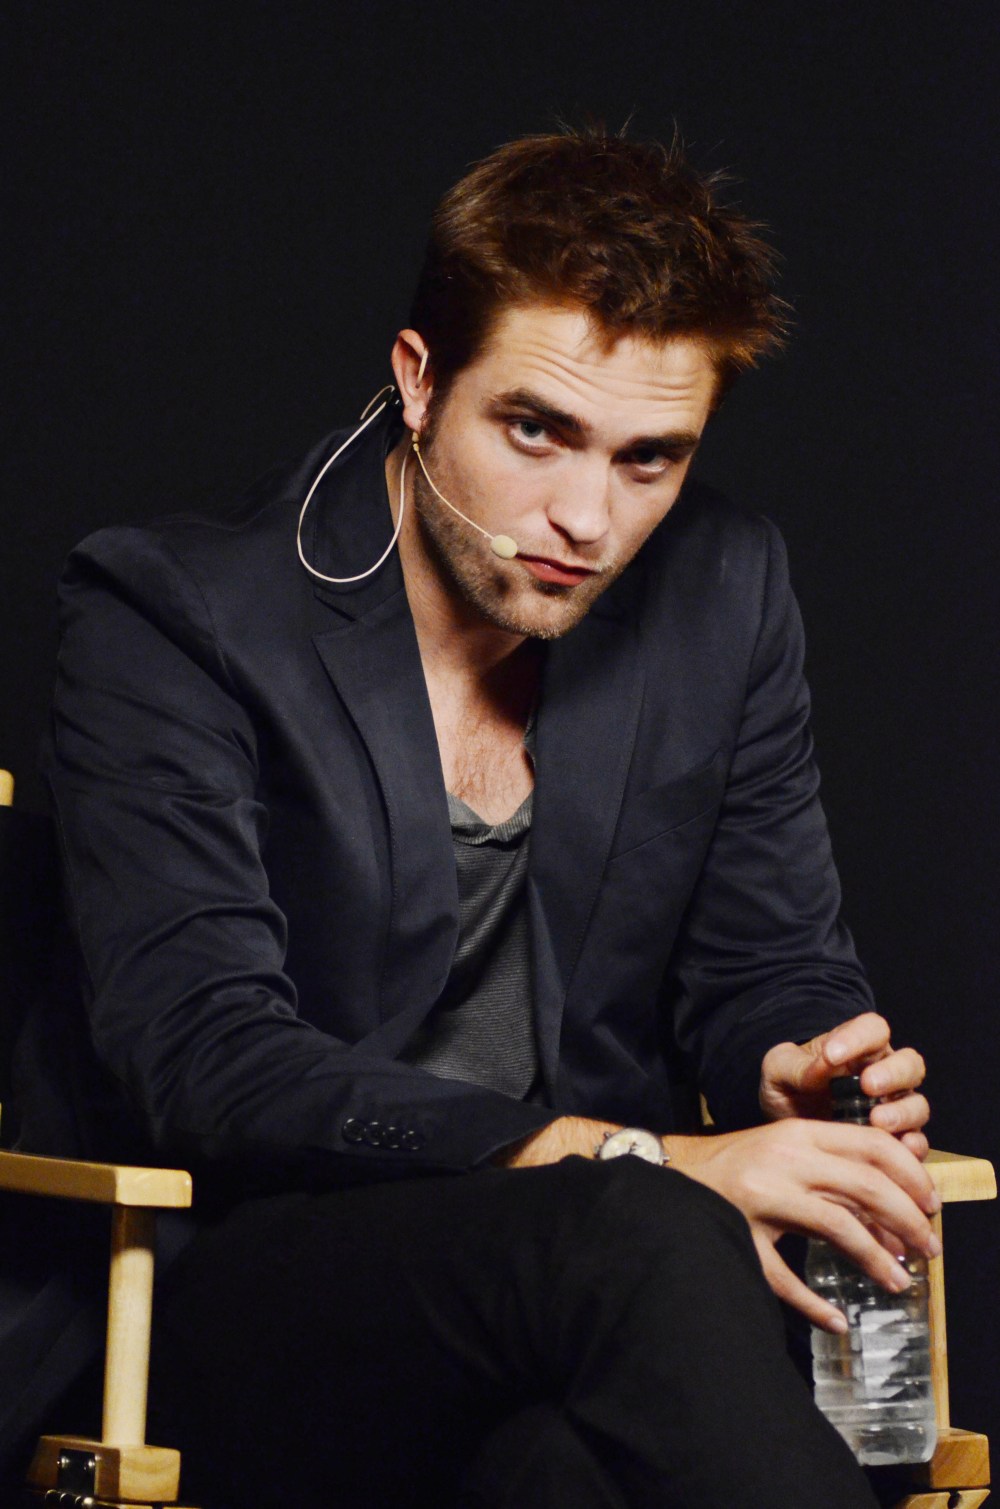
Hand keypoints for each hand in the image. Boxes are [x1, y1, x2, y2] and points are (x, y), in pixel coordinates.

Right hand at [673, 1117, 940, 1329]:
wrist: (664, 1173)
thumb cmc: (732, 1164)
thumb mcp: (783, 1151)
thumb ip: (831, 1173)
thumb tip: (891, 1218)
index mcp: (797, 1134)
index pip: (872, 1145)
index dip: (911, 1176)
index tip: (930, 1205)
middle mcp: (783, 1160)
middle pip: (866, 1186)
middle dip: (907, 1221)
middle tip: (927, 1249)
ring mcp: (760, 1198)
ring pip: (837, 1226)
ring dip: (876, 1259)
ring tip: (897, 1282)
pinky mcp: (739, 1236)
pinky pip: (784, 1277)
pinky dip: (815, 1304)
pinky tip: (835, 1320)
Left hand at [759, 1011, 929, 1158]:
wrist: (784, 1131)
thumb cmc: (786, 1090)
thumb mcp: (778, 1070)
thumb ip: (796, 1064)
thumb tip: (823, 1066)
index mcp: (858, 1047)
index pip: (873, 1029)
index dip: (858, 1037)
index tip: (832, 1055)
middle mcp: (885, 1074)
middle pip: (909, 1064)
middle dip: (892, 1073)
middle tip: (867, 1086)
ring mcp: (895, 1109)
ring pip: (917, 1104)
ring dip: (902, 1111)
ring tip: (876, 1120)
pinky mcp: (897, 1143)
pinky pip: (917, 1143)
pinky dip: (912, 1146)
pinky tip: (898, 1149)